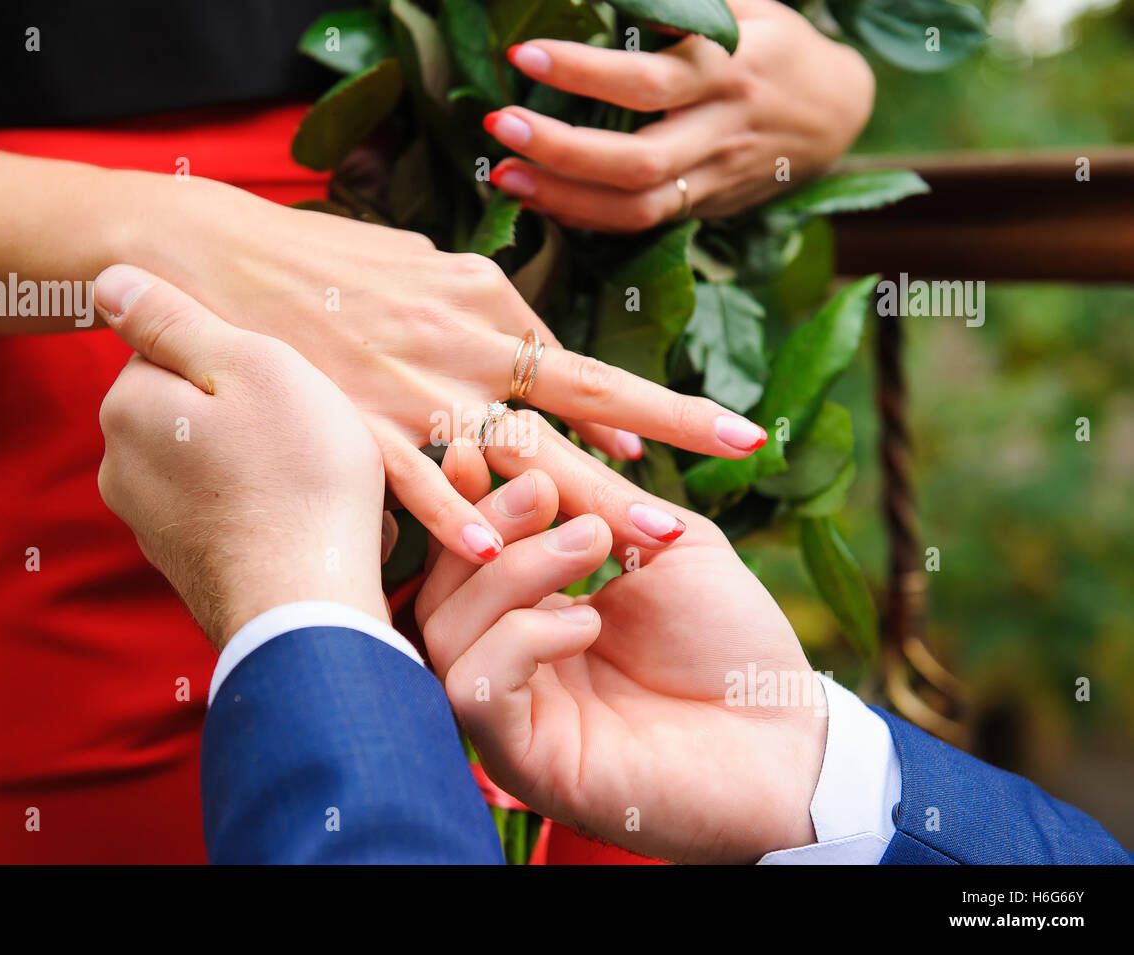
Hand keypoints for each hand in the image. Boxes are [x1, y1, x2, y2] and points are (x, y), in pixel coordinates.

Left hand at [94, 265, 387, 648]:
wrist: (310, 607)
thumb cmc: (296, 477)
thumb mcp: (252, 366)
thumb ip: (174, 318)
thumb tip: (105, 279)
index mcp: (128, 406)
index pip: (174, 347)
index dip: (240, 359)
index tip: (284, 387)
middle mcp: (120, 466)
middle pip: (193, 406)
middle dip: (249, 412)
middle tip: (306, 433)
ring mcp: (151, 524)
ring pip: (213, 460)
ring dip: (261, 462)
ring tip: (316, 481)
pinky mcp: (186, 564)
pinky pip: (227, 510)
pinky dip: (263, 508)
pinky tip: (303, 520)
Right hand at [123, 178, 766, 565]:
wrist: (220, 253)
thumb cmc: (334, 263)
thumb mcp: (433, 271)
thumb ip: (503, 317)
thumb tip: (564, 370)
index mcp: (484, 312)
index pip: (586, 370)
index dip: (657, 408)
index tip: (722, 440)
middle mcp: (461, 353)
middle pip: (571, 415)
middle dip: (646, 462)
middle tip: (710, 511)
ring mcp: (408, 391)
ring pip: (505, 454)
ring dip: (576, 502)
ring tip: (639, 545)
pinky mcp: (349, 422)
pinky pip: (404, 478)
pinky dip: (443, 514)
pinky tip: (483, 551)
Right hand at [416, 451, 827, 863]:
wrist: (785, 737)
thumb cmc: (731, 640)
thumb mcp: (668, 542)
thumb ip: (599, 499)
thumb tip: (524, 445)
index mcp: (533, 613)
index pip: (465, 553)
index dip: (464, 499)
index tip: (478, 442)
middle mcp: (508, 664)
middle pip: (439, 589)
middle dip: (484, 525)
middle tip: (544, 492)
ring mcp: (510, 713)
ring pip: (447, 632)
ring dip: (512, 573)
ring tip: (590, 543)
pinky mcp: (522, 761)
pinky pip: (475, 690)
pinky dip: (521, 640)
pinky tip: (586, 623)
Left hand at [485, 0, 873, 228]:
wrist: (838, 115)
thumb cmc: (777, 47)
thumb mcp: (747, 6)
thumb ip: (684, 3)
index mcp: (730, 69)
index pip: (648, 80)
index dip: (583, 72)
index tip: (523, 56)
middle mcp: (721, 131)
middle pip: (636, 161)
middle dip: (560, 150)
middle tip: (501, 127)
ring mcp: (713, 179)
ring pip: (634, 207)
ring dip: (562, 198)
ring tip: (503, 176)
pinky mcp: (704, 210)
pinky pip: (638, 224)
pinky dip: (584, 215)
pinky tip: (540, 199)